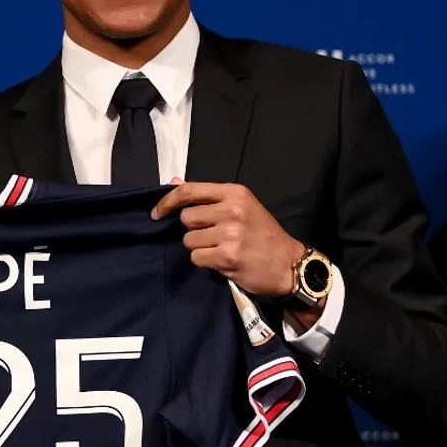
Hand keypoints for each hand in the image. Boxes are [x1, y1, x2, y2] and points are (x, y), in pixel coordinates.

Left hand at [152, 178, 305, 300]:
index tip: (157, 213)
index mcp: (234, 193)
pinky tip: (222, 261)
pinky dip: (205, 262)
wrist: (289, 265)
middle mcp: (231, 209)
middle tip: (213, 236)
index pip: (189, 191)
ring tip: (220, 249)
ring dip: (199, 248)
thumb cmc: (263, 235)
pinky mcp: (227, 256)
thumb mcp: (242, 206)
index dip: (167, 201)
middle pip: (186, 218)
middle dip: (194, 230)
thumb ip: (208, 197)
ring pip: (189, 240)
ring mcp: (230, 233)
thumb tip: (174, 182)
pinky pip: (197, 257)